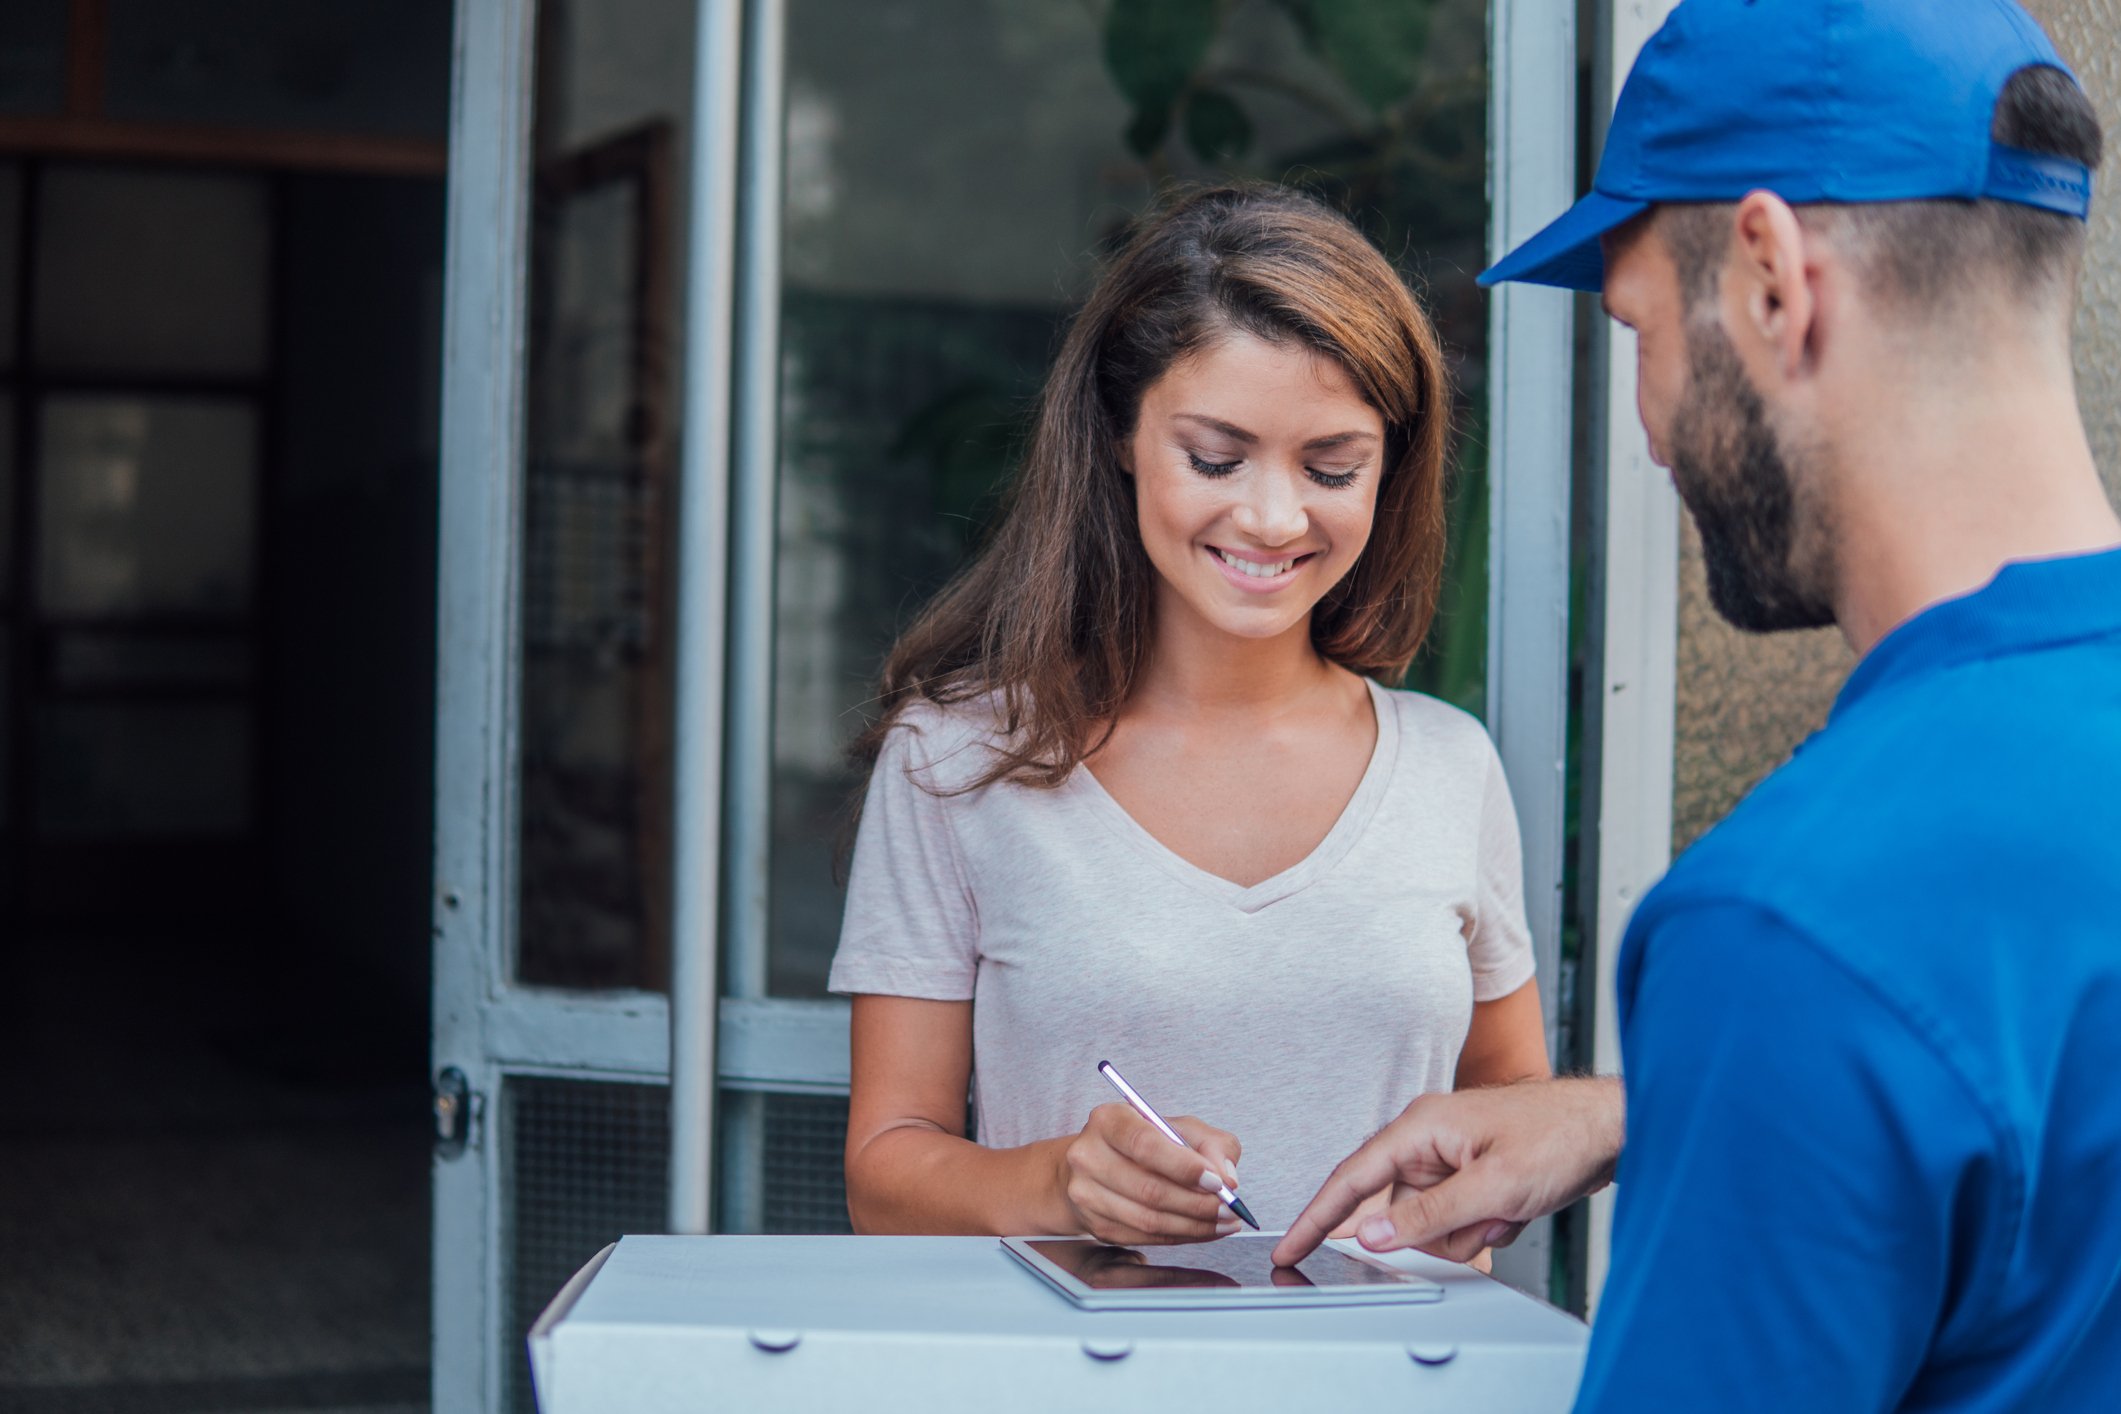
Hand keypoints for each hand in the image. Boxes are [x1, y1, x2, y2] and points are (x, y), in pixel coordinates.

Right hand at [1057, 1103, 1243, 1244]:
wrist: (1097, 1165)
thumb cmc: (1143, 1142)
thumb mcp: (1179, 1127)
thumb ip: (1211, 1143)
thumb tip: (1226, 1177)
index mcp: (1109, 1121)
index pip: (1145, 1145)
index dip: (1184, 1167)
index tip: (1217, 1182)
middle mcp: (1089, 1156)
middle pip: (1149, 1189)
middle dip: (1198, 1204)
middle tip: (1230, 1208)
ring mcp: (1087, 1194)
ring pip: (1149, 1220)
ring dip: (1194, 1226)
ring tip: (1224, 1221)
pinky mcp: (1096, 1225)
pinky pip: (1145, 1237)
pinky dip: (1181, 1237)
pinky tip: (1203, 1229)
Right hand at [1273, 1077, 1623, 1266]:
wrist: (1608, 1130)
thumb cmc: (1558, 1136)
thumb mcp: (1491, 1187)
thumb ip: (1425, 1215)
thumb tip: (1370, 1235)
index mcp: (1419, 1128)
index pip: (1351, 1178)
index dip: (1316, 1217)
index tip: (1289, 1247)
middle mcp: (1426, 1140)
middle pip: (1398, 1210)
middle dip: (1440, 1229)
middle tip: (1486, 1217)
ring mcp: (1448, 1159)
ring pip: (1430, 1224)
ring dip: (1470, 1230)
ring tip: (1508, 1208)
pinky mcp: (1468, 1175)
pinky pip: (1456, 1221)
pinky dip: (1485, 1226)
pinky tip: (1515, 1209)